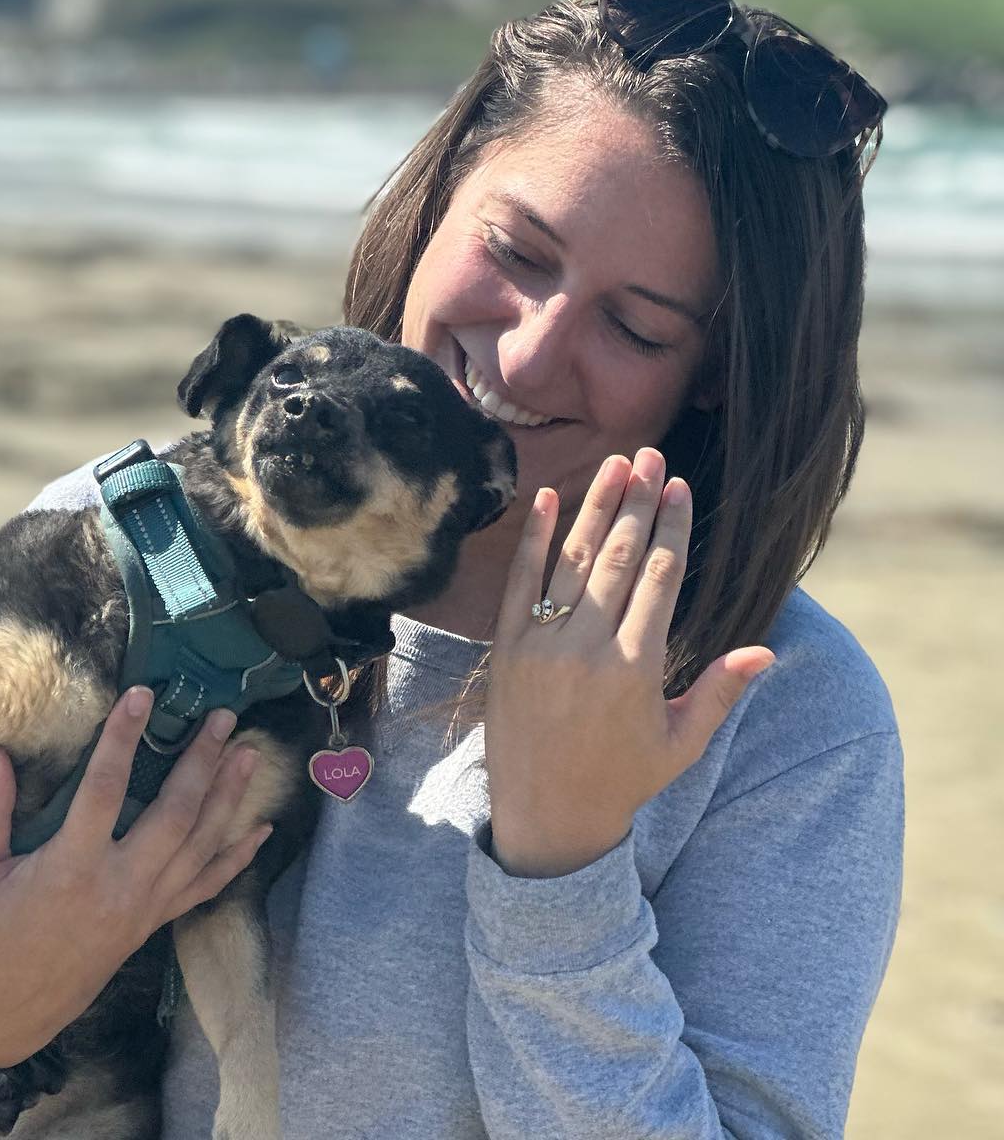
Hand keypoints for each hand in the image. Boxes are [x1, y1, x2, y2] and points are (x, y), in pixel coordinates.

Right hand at [0, 688, 269, 1065]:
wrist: (0, 1019)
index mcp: (71, 869)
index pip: (104, 790)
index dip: (123, 738)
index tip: (141, 695)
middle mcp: (119, 887)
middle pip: (174, 815)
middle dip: (202, 762)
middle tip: (223, 717)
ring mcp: (143, 909)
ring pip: (199, 847)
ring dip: (228, 798)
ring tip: (249, 754)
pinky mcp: (151, 926)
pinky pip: (204, 889)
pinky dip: (235, 859)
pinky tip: (261, 831)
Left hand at [484, 449, 773, 877]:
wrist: (545, 818)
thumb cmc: (621, 780)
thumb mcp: (680, 742)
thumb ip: (720, 691)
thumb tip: (767, 650)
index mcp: (636, 667)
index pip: (660, 578)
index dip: (671, 528)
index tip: (679, 487)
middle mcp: (588, 648)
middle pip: (619, 556)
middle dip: (637, 501)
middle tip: (650, 456)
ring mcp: (542, 644)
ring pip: (574, 560)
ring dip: (595, 506)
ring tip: (614, 464)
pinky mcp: (506, 647)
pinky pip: (519, 581)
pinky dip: (535, 537)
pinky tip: (549, 497)